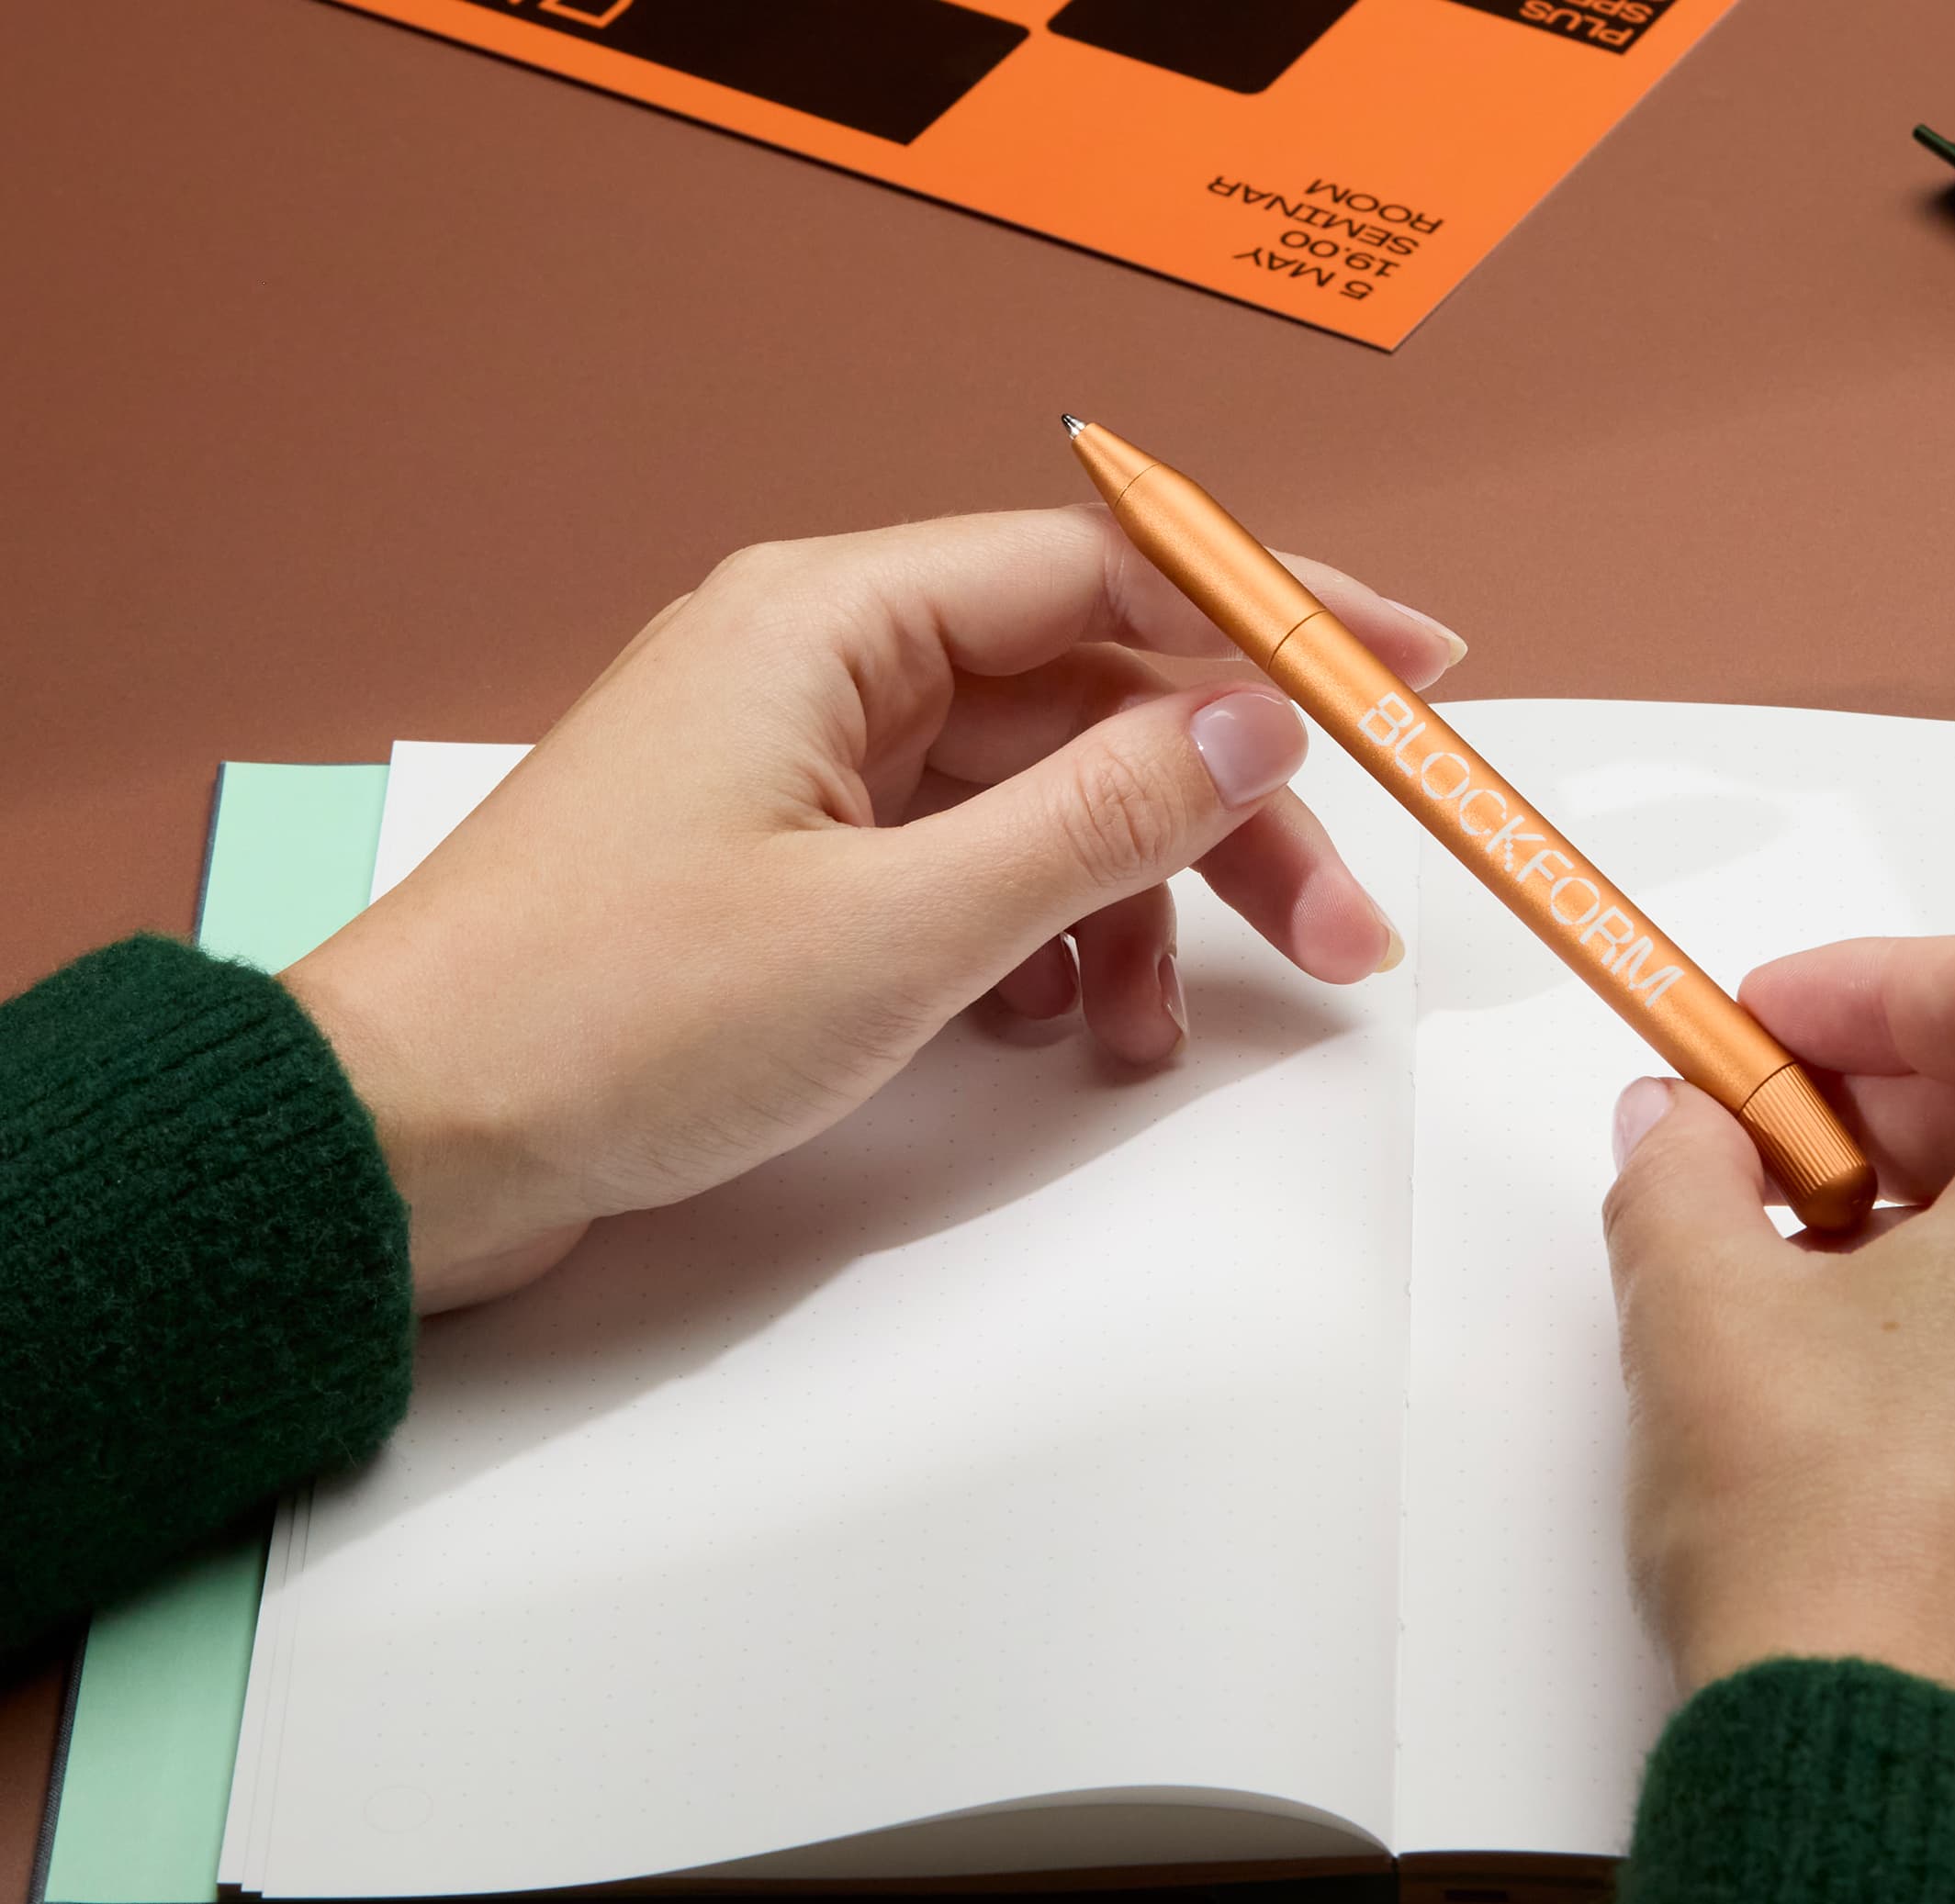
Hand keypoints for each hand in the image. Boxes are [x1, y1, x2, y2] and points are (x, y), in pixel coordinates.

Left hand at [282, 507, 1463, 1312]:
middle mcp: (826, 666)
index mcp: (834, 618)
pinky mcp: (794, 867)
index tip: (1412, 671)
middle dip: (1228, 816)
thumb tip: (1258, 718)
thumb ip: (1101, 814)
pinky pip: (971, 867)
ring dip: (1135, 904)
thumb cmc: (606, 1018)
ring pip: (1042, 797)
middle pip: (1094, 699)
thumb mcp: (902, 925)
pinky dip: (1040, 942)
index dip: (1280, 619)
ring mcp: (808, 769)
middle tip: (1343, 932)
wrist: (408, 1146)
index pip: (1112, 572)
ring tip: (1161, 1032)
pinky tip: (1053, 1026)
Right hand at [1601, 937, 1954, 1834]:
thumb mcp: (1701, 1305)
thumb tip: (1680, 1134)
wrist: (1886, 1784)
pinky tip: (1862, 1351)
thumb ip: (1681, 1171)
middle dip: (1890, 1095)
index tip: (1767, 1019)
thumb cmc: (1834, 1555)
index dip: (1870, 984)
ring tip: (1787, 1247)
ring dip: (1935, 1202)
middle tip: (1755, 1122)